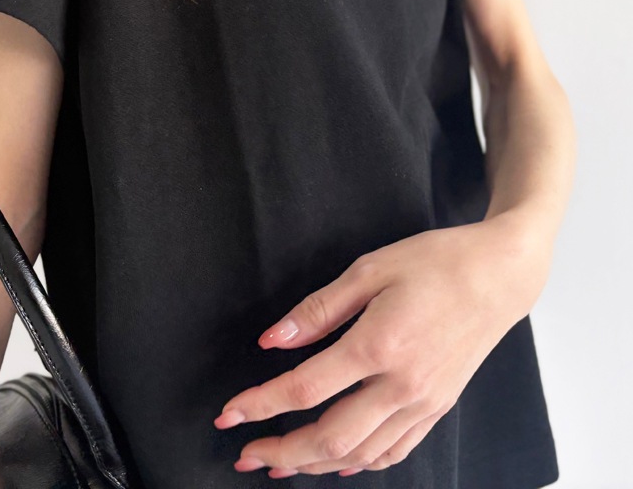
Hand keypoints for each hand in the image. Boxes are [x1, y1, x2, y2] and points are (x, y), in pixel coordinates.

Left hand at [213, 218, 550, 477]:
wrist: (499, 275)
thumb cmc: (435, 262)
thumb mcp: (369, 269)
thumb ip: (318, 308)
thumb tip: (273, 339)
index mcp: (378, 345)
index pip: (305, 389)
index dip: (260, 405)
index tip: (228, 414)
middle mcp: (402, 385)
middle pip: (330, 438)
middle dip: (281, 451)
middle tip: (243, 454)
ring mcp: (424, 403)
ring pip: (360, 455)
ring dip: (314, 466)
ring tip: (279, 464)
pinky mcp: (438, 408)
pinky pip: (393, 451)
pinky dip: (359, 464)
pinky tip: (337, 463)